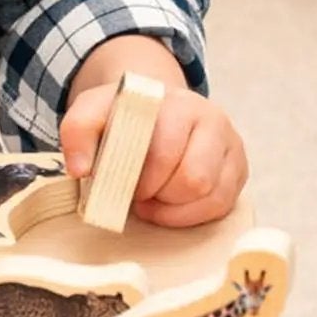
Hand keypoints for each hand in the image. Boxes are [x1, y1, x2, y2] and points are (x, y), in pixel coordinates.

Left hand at [61, 83, 247, 228]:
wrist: (155, 106)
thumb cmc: (124, 115)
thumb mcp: (92, 112)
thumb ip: (77, 131)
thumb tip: (80, 168)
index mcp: (175, 102)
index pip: (163, 152)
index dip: (139, 178)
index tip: (120, 182)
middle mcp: (211, 118)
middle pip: (191, 178)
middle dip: (157, 194)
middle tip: (135, 193)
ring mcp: (230, 144)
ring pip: (209, 194)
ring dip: (173, 207)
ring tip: (152, 198)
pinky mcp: (238, 169)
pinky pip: (222, 205)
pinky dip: (191, 215)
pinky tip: (170, 205)